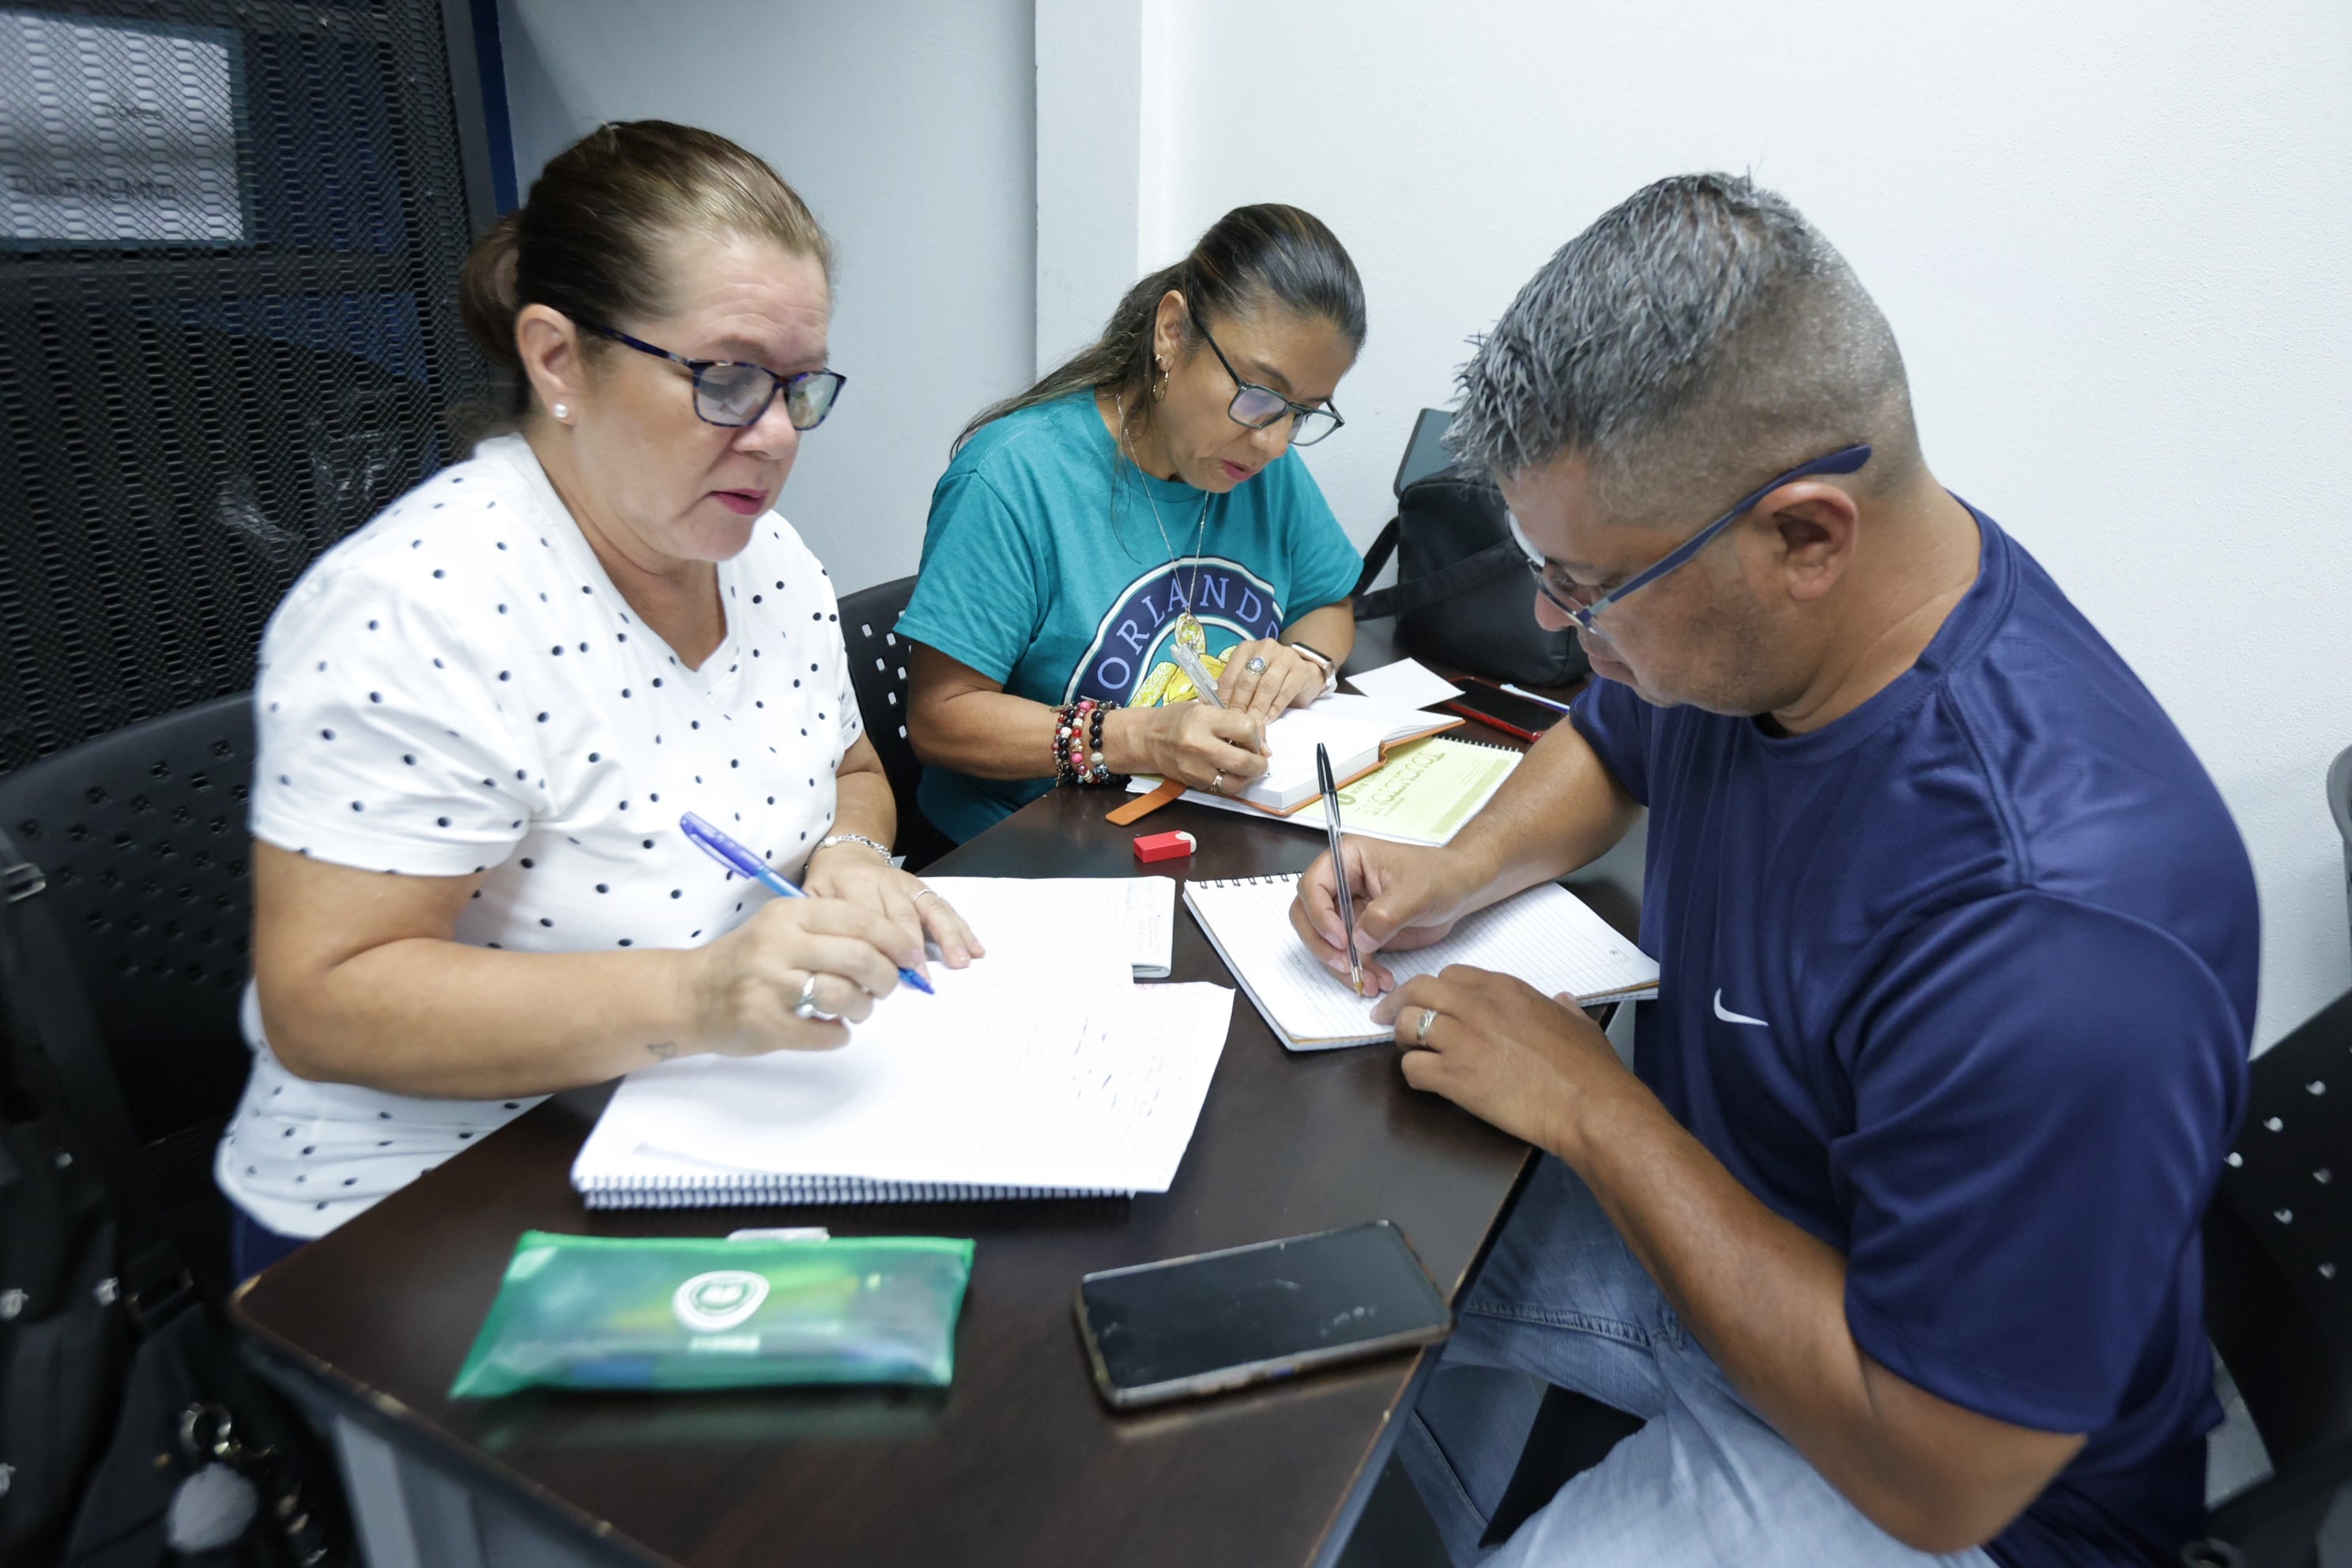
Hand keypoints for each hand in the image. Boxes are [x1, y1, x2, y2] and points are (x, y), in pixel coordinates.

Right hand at [685, 896, 922, 1054]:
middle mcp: (779, 945)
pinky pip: (823, 1034)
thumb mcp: (780, 927)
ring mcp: (770, 986)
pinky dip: (837, 1036)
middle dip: (887, 977)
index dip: (895, 940)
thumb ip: (829, 932)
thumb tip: (893, 950)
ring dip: (863, 1008)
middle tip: (886, 987)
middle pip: (859, 958)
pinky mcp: (766, 1024)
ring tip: (856, 1010)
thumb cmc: (746, 961)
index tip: (911, 956)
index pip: (859, 920)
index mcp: (788, 914)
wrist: (689, 995)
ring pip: (845, 996)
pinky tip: (832, 1031)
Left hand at [802, 843, 982, 975]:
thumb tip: (838, 968)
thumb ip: (823, 926)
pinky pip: (944, 907)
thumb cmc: (827, 887)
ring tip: (960, 962)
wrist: (846, 855)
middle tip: (923, 978)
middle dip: (913, 948)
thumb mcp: (812, 900)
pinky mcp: (922, 887)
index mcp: (852, 884)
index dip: (880, 947)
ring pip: (930, 909)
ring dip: (948, 937)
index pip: (869, 918)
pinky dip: (961, 929)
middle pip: (902, 915)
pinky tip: (975, 949)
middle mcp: (884, 880)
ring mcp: (907, 883)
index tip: (890, 975)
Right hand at [1136, 702, 1269, 794]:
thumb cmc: (1179, 720)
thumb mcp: (1206, 709)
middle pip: (1244, 761)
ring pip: (1235, 783)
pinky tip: (1227, 772)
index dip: (1257, 736)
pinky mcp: (1193, 782)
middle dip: (1259, 764)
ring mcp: (1194, 767)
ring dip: (1247, 778)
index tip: (1254, 739)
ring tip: (1246, 770)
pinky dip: (1230, 782)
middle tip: (1260, 761)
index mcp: (1203, 718)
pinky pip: (1221, 787)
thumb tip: (1263, 745)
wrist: (1148, 739)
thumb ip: (1234, 722)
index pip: (1246, 729)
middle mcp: (1198, 744)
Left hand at [1217, 638, 1324, 718]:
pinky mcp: (1300, 670)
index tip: (1221, 717)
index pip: (1230, 676)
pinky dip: (1274, 709)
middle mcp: (1265, 648)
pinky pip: (1284, 693)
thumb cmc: (1271, 679)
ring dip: (1256, 709)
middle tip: (1235, 725)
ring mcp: (1284, 657)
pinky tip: (1268, 720)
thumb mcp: (1251, 679)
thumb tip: (1213, 708)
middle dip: (1239, 706)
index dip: (1224, 699)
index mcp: (1246, 649)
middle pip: (1247, 681)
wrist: (1304, 674)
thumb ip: (1234, 690)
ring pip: (1266, 687)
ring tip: (1251, 725)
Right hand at [1289, 836, 1476, 994]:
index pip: (1312, 886)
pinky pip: (1348, 956)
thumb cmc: (1440, 876)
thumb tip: (1358, 940)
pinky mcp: (1360, 933)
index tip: (1341, 940)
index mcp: (1347, 859)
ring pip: (1326, 942)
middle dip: (1323, 946)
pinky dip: (1360, 972)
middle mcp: (1341, 883)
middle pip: (1308, 916)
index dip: (1319, 915)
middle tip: (1346, 966)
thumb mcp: (1415, 892)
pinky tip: (1379, 981)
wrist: (1460, 890)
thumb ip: (1385, 915)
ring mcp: (1348, 909)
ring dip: (1342, 966)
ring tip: (1369, 983)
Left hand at [1370, 965, 1642, 1159]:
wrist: (1589, 1104)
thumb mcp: (1579, 1023)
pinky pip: (1412, 1068)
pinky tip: (1425, 1081)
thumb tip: (1563, 1001)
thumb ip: (1564, 1008)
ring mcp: (1463, 1040)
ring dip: (1402, 1037)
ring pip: (1406, 1023)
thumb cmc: (1589, 1067)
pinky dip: (1412, 1074)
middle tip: (1389, 1017)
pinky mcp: (1454, 1076)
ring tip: (1409, 1050)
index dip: (1437, 988)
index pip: (1453, 973)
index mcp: (1506, 990)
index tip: (1431, 1001)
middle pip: (1418, 988)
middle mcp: (1478, 1006)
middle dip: (1400, 1002)